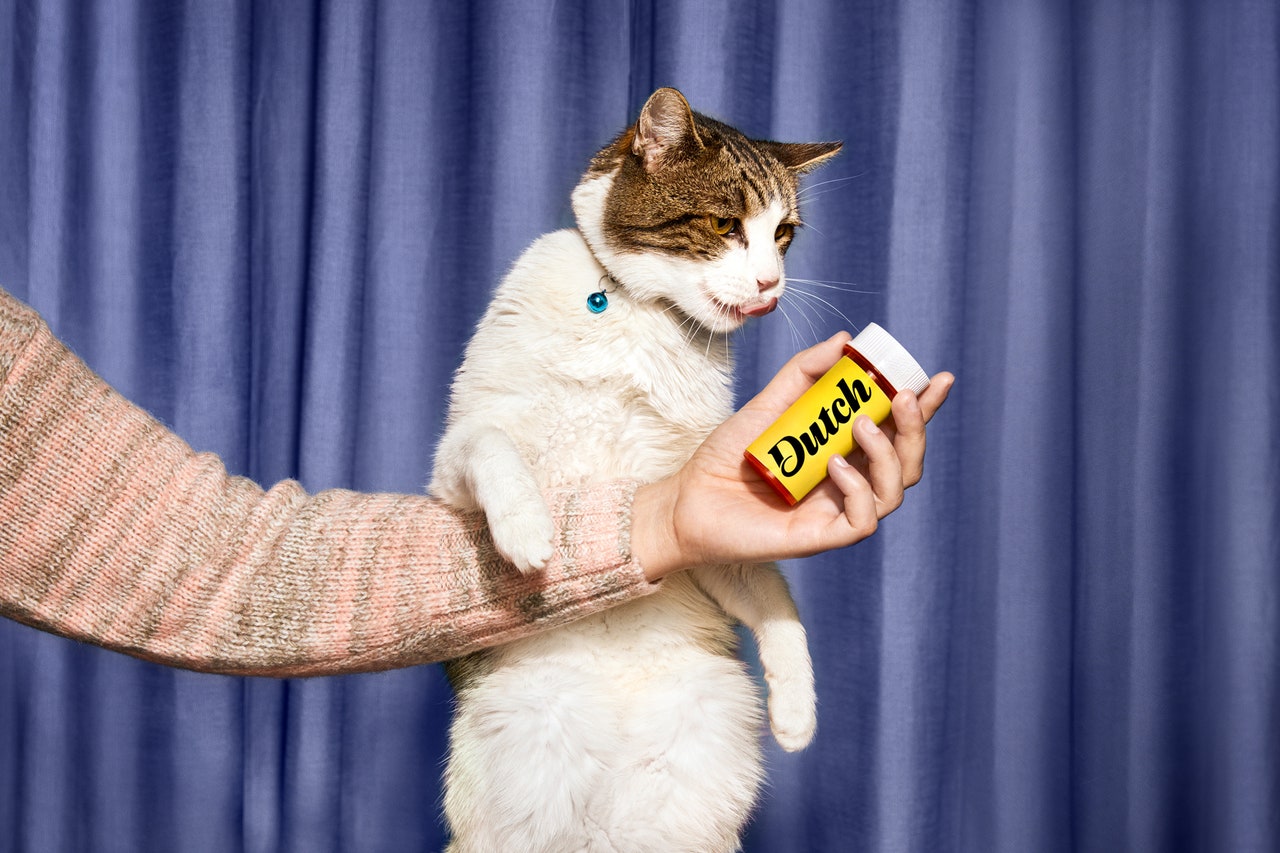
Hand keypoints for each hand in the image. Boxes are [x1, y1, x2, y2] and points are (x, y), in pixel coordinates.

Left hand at [631, 332, 953, 579]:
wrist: (688, 498)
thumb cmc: (727, 456)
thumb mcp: (768, 404)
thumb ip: (804, 374)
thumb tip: (846, 341)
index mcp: (845, 450)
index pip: (896, 429)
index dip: (923, 408)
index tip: (937, 379)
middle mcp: (849, 481)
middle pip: (908, 461)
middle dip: (916, 428)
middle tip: (903, 397)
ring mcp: (837, 510)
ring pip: (894, 491)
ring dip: (889, 455)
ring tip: (861, 426)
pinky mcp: (820, 537)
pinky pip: (862, 520)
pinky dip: (858, 490)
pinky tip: (837, 466)